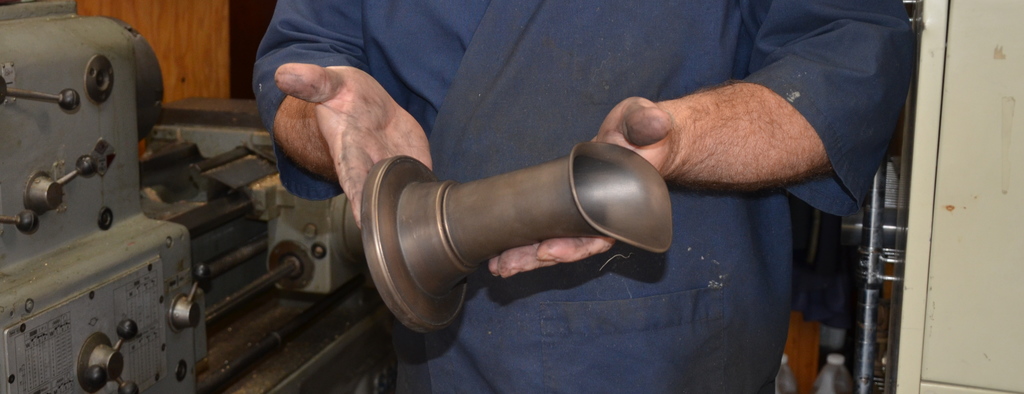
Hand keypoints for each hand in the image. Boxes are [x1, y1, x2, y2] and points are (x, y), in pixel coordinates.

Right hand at [274, 63, 430, 223]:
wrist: (363, 99)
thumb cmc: (341, 94)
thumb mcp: (330, 83)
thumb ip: (313, 81)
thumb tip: (283, 73)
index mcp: (348, 148)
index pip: (351, 178)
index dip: (357, 198)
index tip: (363, 221)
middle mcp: (370, 163)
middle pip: (378, 193)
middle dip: (385, 212)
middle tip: (398, 232)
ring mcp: (394, 164)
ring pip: (404, 190)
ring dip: (412, 204)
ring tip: (424, 222)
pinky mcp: (413, 159)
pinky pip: (423, 177)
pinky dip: (431, 189)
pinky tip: (441, 204)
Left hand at [487, 97, 672, 277]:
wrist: (635, 133)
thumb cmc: (643, 130)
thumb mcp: (645, 123)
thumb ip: (647, 124)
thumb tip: (655, 123)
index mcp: (622, 208)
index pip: (598, 237)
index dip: (574, 248)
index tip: (548, 250)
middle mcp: (599, 218)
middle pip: (569, 247)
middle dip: (538, 257)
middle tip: (507, 266)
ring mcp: (579, 214)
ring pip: (553, 243)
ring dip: (525, 257)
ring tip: (499, 266)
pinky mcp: (563, 207)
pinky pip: (544, 229)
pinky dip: (524, 242)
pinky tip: (501, 253)